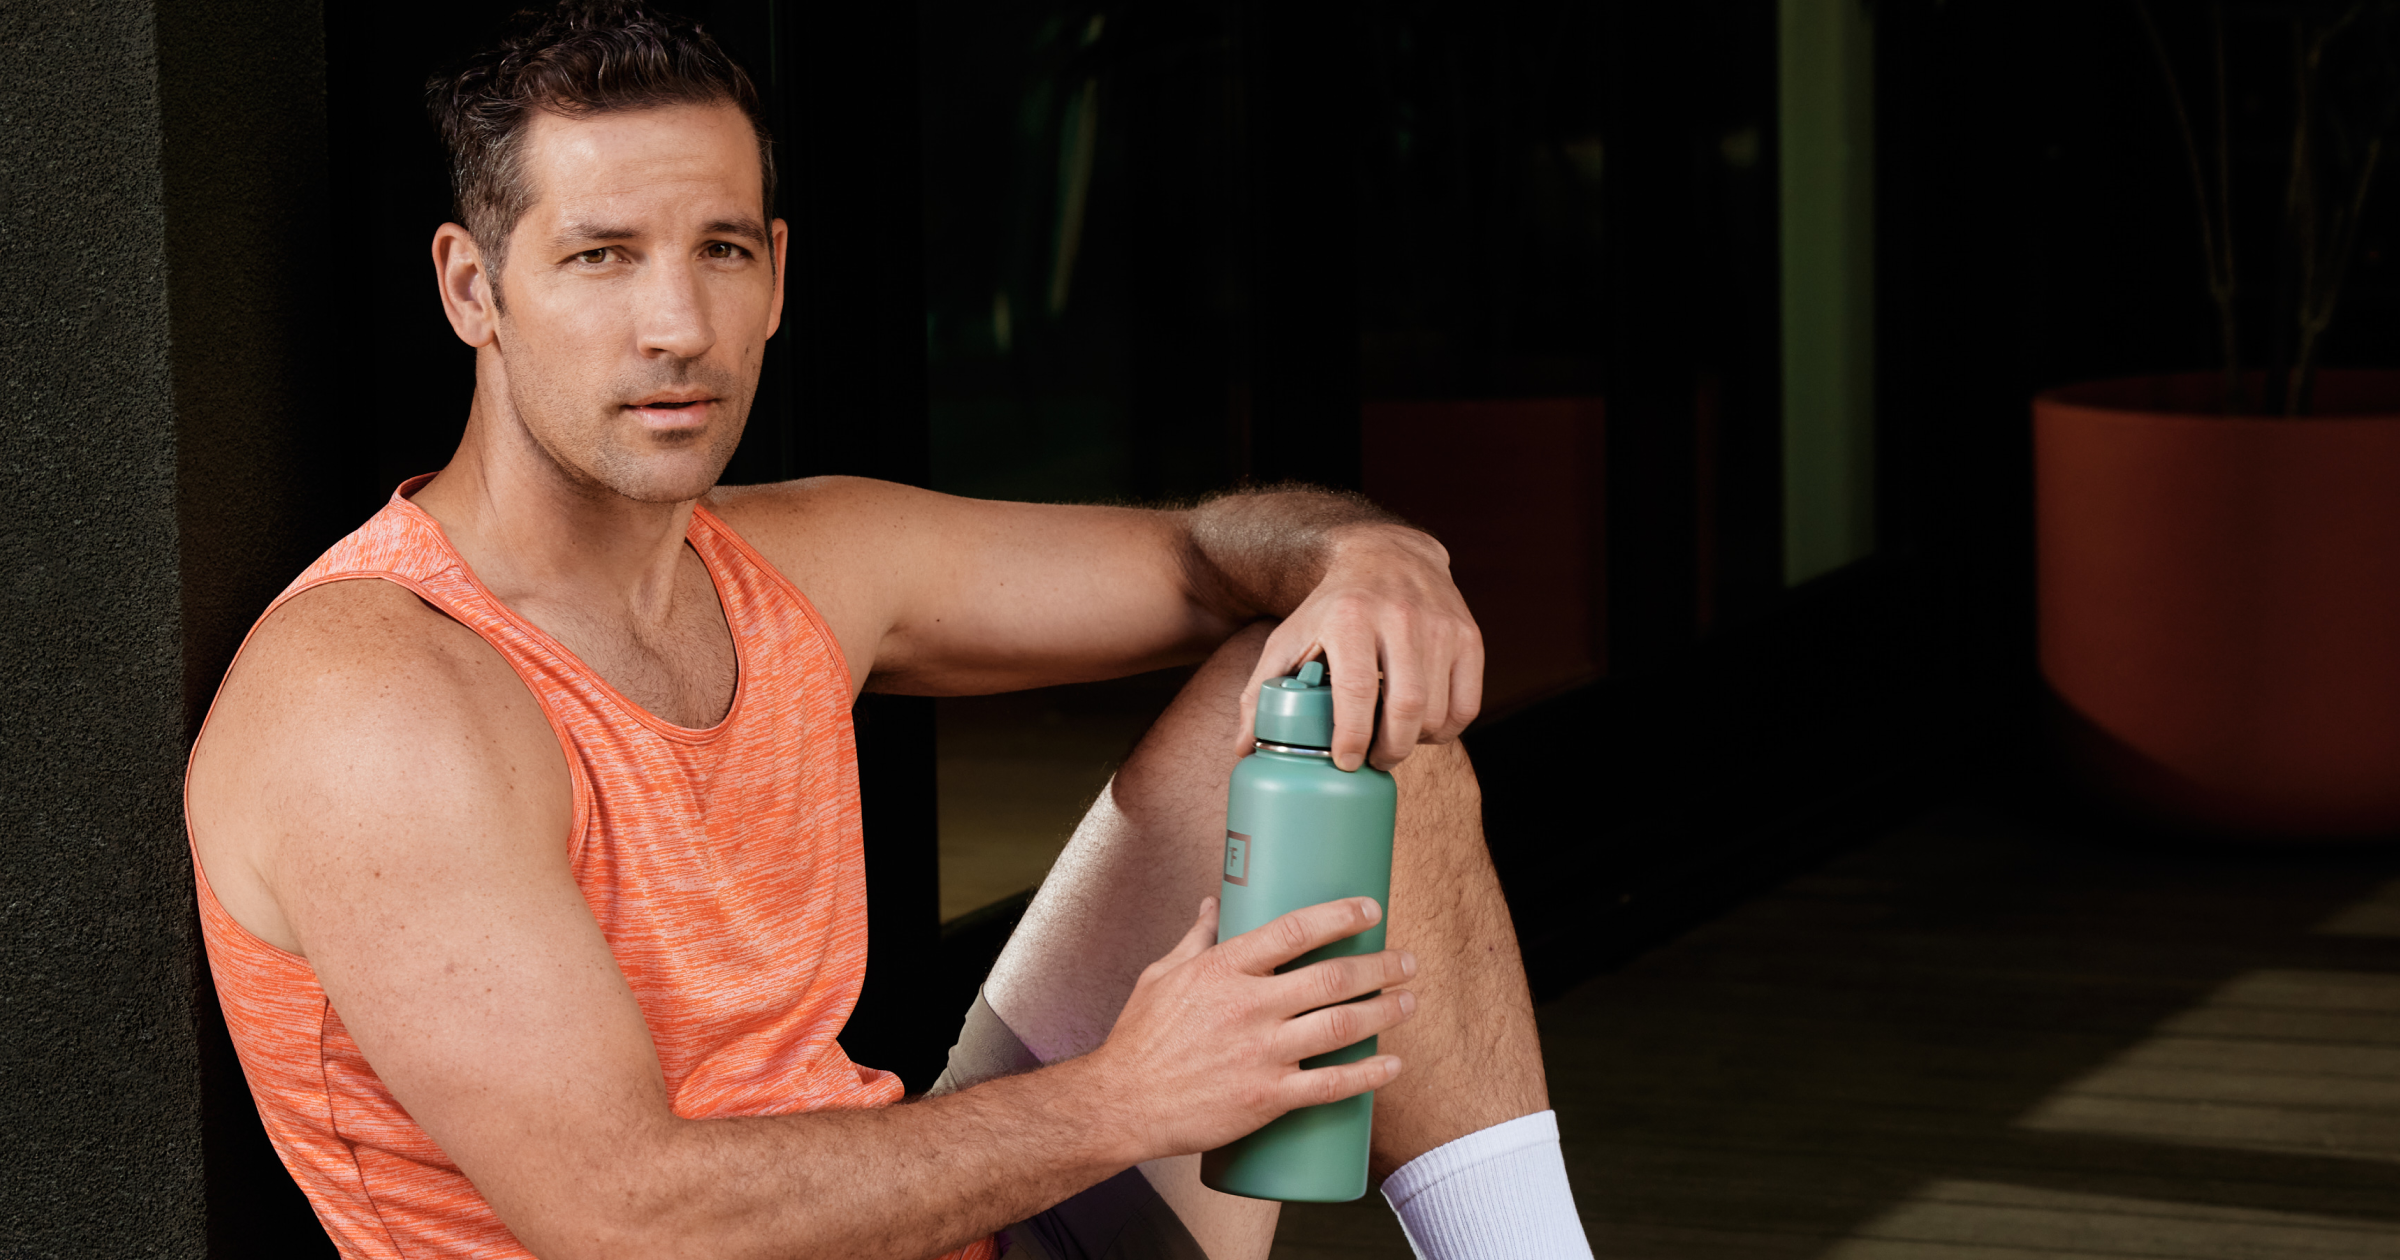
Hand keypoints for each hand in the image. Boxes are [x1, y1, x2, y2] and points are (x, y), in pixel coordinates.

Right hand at [1090, 897, 1416, 1163]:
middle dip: (1379, 965)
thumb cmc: (1140, 1038)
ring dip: (1385, 1010)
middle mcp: (1248, 1006)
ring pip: (1341, 1025)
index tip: (1370, 909)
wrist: (1122, 1104)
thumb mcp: (1162, 974)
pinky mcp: (1267, 1097)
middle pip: (1331, 977)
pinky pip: (1332, 1085)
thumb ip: (1195, 938)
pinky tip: (1393, 1064)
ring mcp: (1261, 1053)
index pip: (1294, 929)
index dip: (1340, 915)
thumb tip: (1212, 902)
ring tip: (1409, 1000)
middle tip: (1405, 961)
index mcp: (1224, 968)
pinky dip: (1370, 1075)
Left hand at [1235, 524, 1483, 770]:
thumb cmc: (1330, 608)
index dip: (1353, 736)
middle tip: (1373, 762)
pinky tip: (1423, 726)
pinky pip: (1467, 705)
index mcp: (1350, 617)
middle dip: (1389, 750)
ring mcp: (1441, 625)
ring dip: (1416, 743)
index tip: (1345, 762)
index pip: (1358, 689)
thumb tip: (1244, 749)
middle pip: (1407, 707)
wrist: (1386, 555)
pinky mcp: (1469, 636)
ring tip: (1394, 742)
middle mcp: (1401, 617)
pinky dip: (1447, 730)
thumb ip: (1261, 692)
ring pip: (1438, 711)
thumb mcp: (1289, 638)